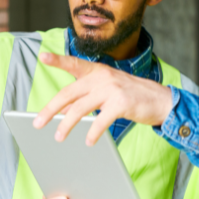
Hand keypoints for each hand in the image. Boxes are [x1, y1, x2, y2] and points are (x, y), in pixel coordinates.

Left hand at [32, 53, 173, 145]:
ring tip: (58, 136)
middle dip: (51, 109)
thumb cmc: (130, 96)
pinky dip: (92, 132)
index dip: (58, 60)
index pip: (74, 64)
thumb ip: (85, 98)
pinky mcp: (121, 103)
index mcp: (97, 71)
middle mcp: (102, 77)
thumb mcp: (106, 92)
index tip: (43, 57)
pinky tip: (88, 141)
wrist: (160, 100)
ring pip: (80, 108)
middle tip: (38, 123)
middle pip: (69, 93)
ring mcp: (112, 89)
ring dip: (66, 124)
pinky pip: (101, 120)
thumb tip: (63, 110)